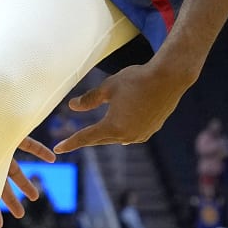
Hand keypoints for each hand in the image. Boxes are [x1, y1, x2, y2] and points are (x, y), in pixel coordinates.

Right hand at [0, 137, 50, 227]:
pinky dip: (40, 151)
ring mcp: (1, 147)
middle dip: (10, 200)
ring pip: (15, 169)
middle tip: (20, 214)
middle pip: (1, 184)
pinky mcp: (13, 133)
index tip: (0, 225)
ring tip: (34, 198)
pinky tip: (51, 159)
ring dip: (25, 183)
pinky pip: (29, 144)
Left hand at [54, 59, 195, 152]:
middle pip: (101, 139)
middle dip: (88, 138)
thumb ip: (89, 99)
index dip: (70, 143)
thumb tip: (72, 106)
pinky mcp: (152, 130)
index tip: (58, 149)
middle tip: (73, 140)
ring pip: (117, 137)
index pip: (86, 137)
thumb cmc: (136, 79)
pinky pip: (132, 134)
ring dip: (107, 133)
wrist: (168, 78)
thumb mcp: (108, 87)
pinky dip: (123, 129)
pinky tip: (122, 123)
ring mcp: (141, 134)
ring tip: (97, 131)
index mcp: (113, 126)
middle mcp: (127, 135)